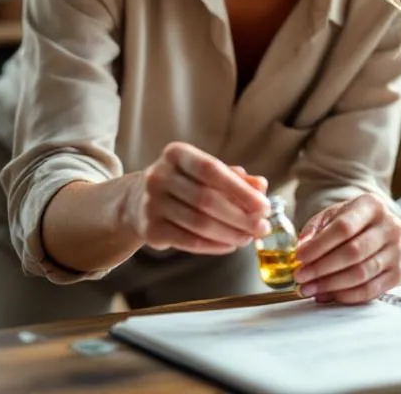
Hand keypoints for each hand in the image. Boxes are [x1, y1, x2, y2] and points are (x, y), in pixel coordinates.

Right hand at [125, 142, 271, 255]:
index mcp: (175, 154)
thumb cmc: (181, 184)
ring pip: (199, 224)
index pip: (211, 169)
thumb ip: (234, 178)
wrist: (136, 201)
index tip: (264, 206)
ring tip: (248, 238)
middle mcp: (159, 176)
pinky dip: (214, 246)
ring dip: (230, 234)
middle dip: (240, 217)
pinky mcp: (150, 230)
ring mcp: (151, 204)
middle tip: (262, 227)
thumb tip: (261, 186)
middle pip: (207, 199)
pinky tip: (230, 245)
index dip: (240, 189)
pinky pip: (189, 241)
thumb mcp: (204, 173)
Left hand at [293, 193, 400, 304]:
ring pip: (362, 273)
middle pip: (354, 252)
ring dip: (331, 285)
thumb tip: (302, 248)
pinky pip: (371, 290)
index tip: (299, 256)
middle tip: (301, 277)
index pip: (344, 227)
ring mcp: (397, 251)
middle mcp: (391, 227)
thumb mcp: (329, 216)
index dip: (319, 245)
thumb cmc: (349, 221)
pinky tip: (328, 295)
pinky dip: (346, 296)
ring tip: (310, 288)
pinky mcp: (398, 273)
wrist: (372, 228)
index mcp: (372, 206)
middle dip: (322, 268)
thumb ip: (314, 230)